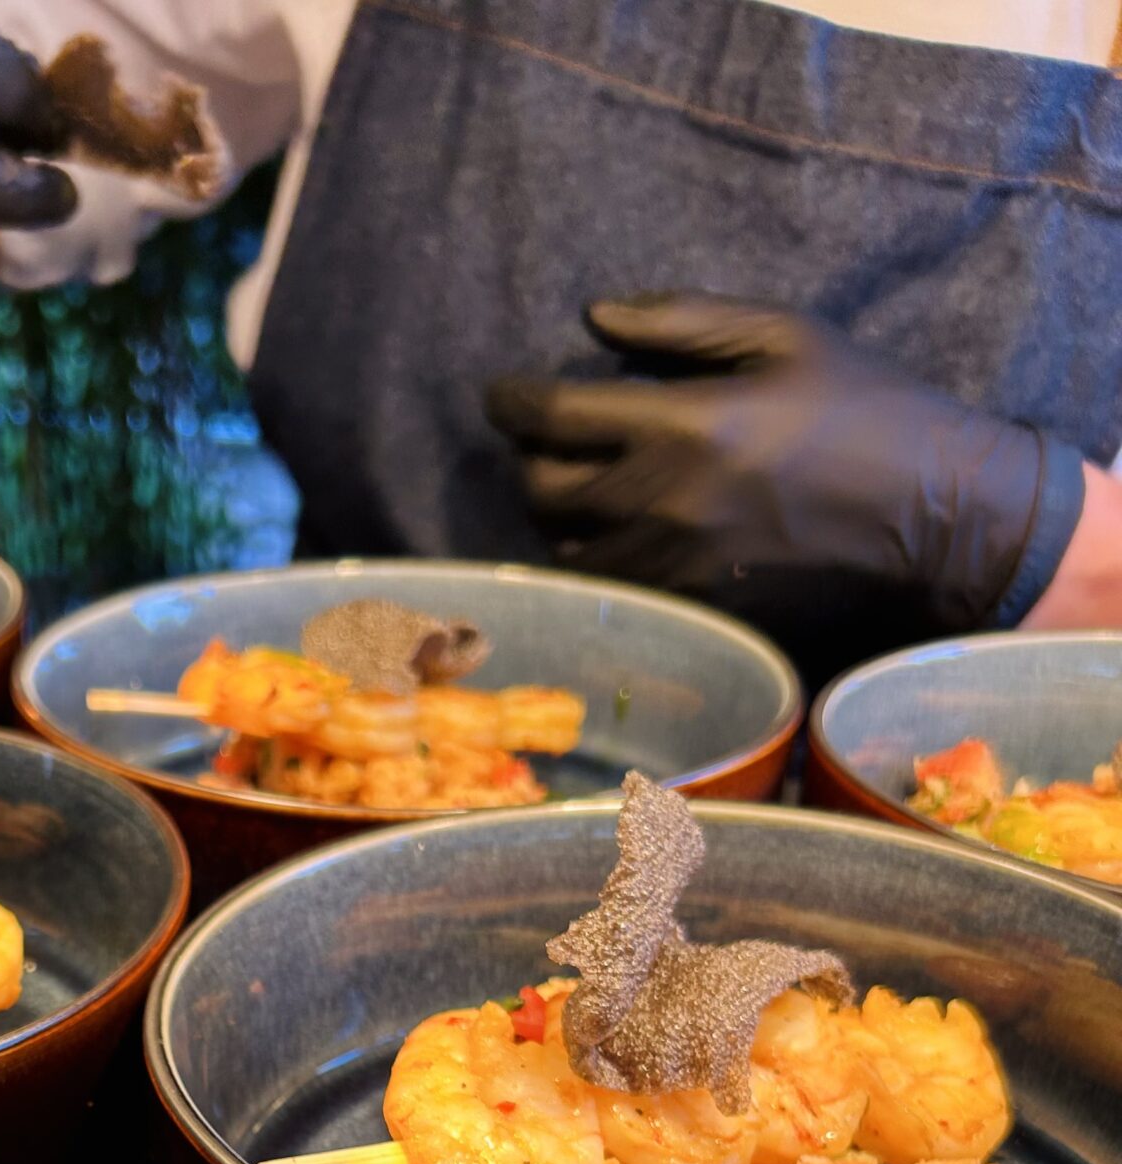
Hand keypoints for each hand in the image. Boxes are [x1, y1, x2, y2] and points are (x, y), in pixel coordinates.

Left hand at [487, 293, 1087, 662]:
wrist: (918, 508)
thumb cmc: (856, 404)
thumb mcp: (779, 334)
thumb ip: (680, 322)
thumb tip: (592, 316)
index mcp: (683, 424)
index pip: (553, 415)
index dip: (510, 400)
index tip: (500, 391)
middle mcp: (661, 500)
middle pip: (542, 486)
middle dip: (528, 455)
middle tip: (545, 431)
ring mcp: (670, 557)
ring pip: (563, 542)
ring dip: (553, 508)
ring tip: (575, 475)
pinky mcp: (687, 593)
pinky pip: (603, 578)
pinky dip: (587, 549)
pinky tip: (606, 521)